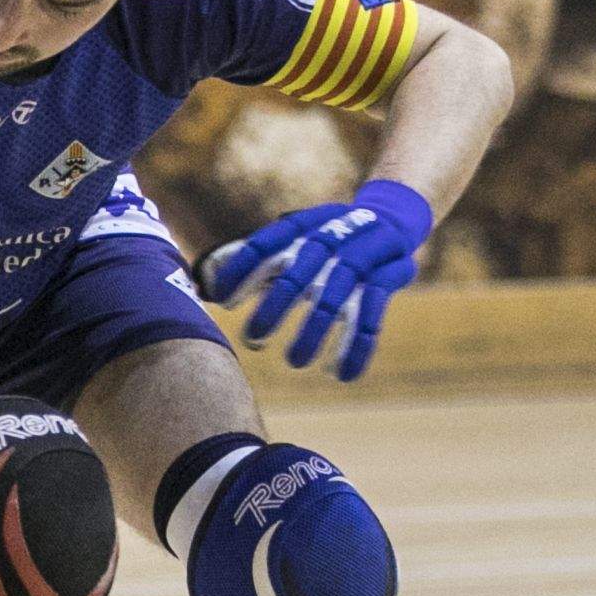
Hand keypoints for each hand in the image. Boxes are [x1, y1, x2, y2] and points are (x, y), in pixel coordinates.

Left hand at [196, 178, 431, 381]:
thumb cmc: (325, 238)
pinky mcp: (388, 277)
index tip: (223, 301)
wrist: (392, 220)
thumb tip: (203, 287)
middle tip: (253, 340)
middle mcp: (329, 238)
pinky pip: (372, 316)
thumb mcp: (292, 236)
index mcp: (300, 226)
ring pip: (333, 300)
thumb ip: (253, 258)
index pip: (264, 244)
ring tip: (294, 362)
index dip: (242, 270)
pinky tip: (342, 374)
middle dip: (274, 309)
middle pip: (297, 275)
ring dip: (314, 333)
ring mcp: (361, 257)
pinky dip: (357, 347)